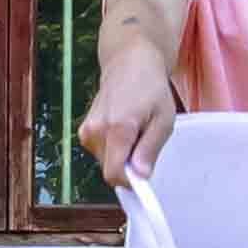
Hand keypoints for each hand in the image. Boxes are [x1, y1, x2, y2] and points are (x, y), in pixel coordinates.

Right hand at [78, 45, 182, 189]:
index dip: (130, 183)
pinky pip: (101, 153)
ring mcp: (87, 131)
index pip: (114, 174)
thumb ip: (149, 150)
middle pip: (110, 170)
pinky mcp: (84, 131)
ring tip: (135, 131)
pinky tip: (123, 129)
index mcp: (117, 129)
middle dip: (128, 166)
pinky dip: (114, 148)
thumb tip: (140, 176)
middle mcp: (96, 131)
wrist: (129, 63)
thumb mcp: (163, 119)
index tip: (144, 178)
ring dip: (122, 156)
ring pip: (106, 163)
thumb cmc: (150, 89)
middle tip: (144, 143)